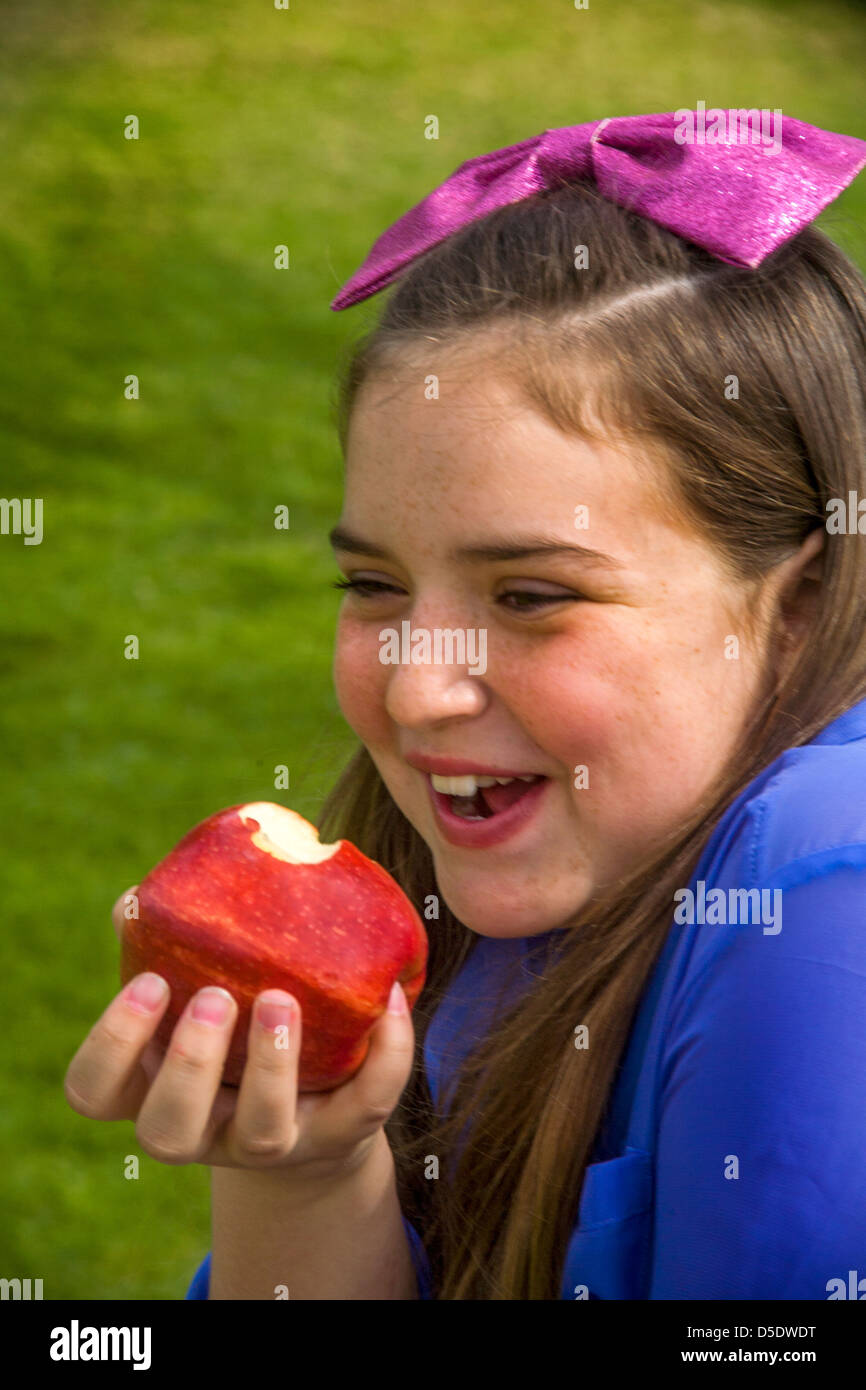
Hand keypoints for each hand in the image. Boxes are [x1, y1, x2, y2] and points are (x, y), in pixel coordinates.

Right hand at [63, 887, 415, 1178]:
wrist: (316, 1105)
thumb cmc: (234, 1027)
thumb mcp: (196, 990)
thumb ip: (165, 943)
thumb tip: (136, 898)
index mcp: (149, 1089)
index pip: (95, 1090)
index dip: (114, 1043)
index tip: (153, 981)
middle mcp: (200, 1130)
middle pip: (167, 1129)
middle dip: (189, 1063)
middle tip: (217, 997)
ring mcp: (268, 1145)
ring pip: (260, 1135)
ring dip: (270, 1066)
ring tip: (282, 999)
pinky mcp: (338, 1138)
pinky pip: (363, 1109)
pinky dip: (383, 1055)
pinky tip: (388, 1000)